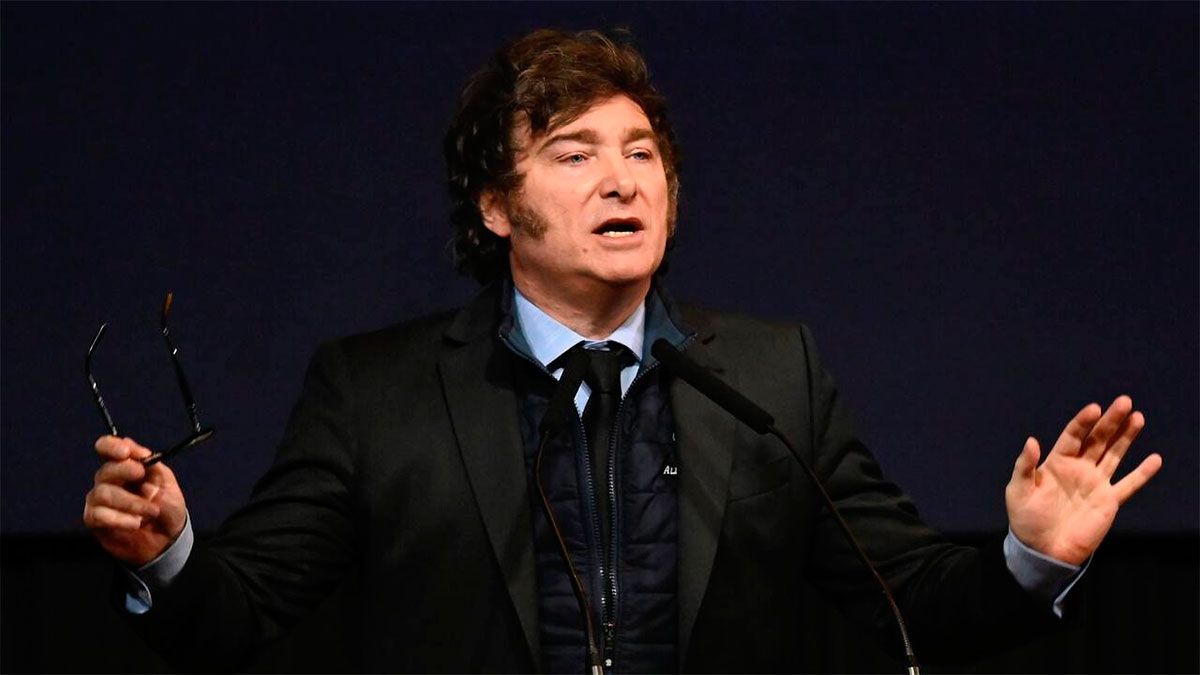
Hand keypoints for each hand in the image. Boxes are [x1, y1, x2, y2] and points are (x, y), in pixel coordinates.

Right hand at [83, 435, 187, 566]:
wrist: (167, 539)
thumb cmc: (167, 507)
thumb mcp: (166, 483)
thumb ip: (152, 465)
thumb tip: (136, 451)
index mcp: (125, 466)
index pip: (106, 448)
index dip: (111, 446)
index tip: (127, 452)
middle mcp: (108, 480)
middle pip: (105, 470)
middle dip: (124, 471)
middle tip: (141, 477)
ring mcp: (99, 500)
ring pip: (103, 493)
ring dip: (130, 501)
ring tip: (151, 511)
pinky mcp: (95, 520)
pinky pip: (99, 515)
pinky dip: (120, 519)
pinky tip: (136, 524)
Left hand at [1006, 395, 1161, 564]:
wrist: (1042, 550)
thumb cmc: (1026, 519)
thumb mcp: (1018, 490)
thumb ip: (1025, 466)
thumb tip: (1032, 440)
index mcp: (1056, 462)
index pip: (1073, 436)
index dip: (1083, 422)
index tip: (1095, 408)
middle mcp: (1079, 468)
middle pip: (1097, 440)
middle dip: (1111, 421)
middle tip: (1124, 402)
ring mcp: (1095, 484)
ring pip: (1114, 455)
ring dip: (1126, 437)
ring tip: (1138, 417)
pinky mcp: (1109, 501)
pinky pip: (1129, 485)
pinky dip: (1142, 473)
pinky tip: (1155, 459)